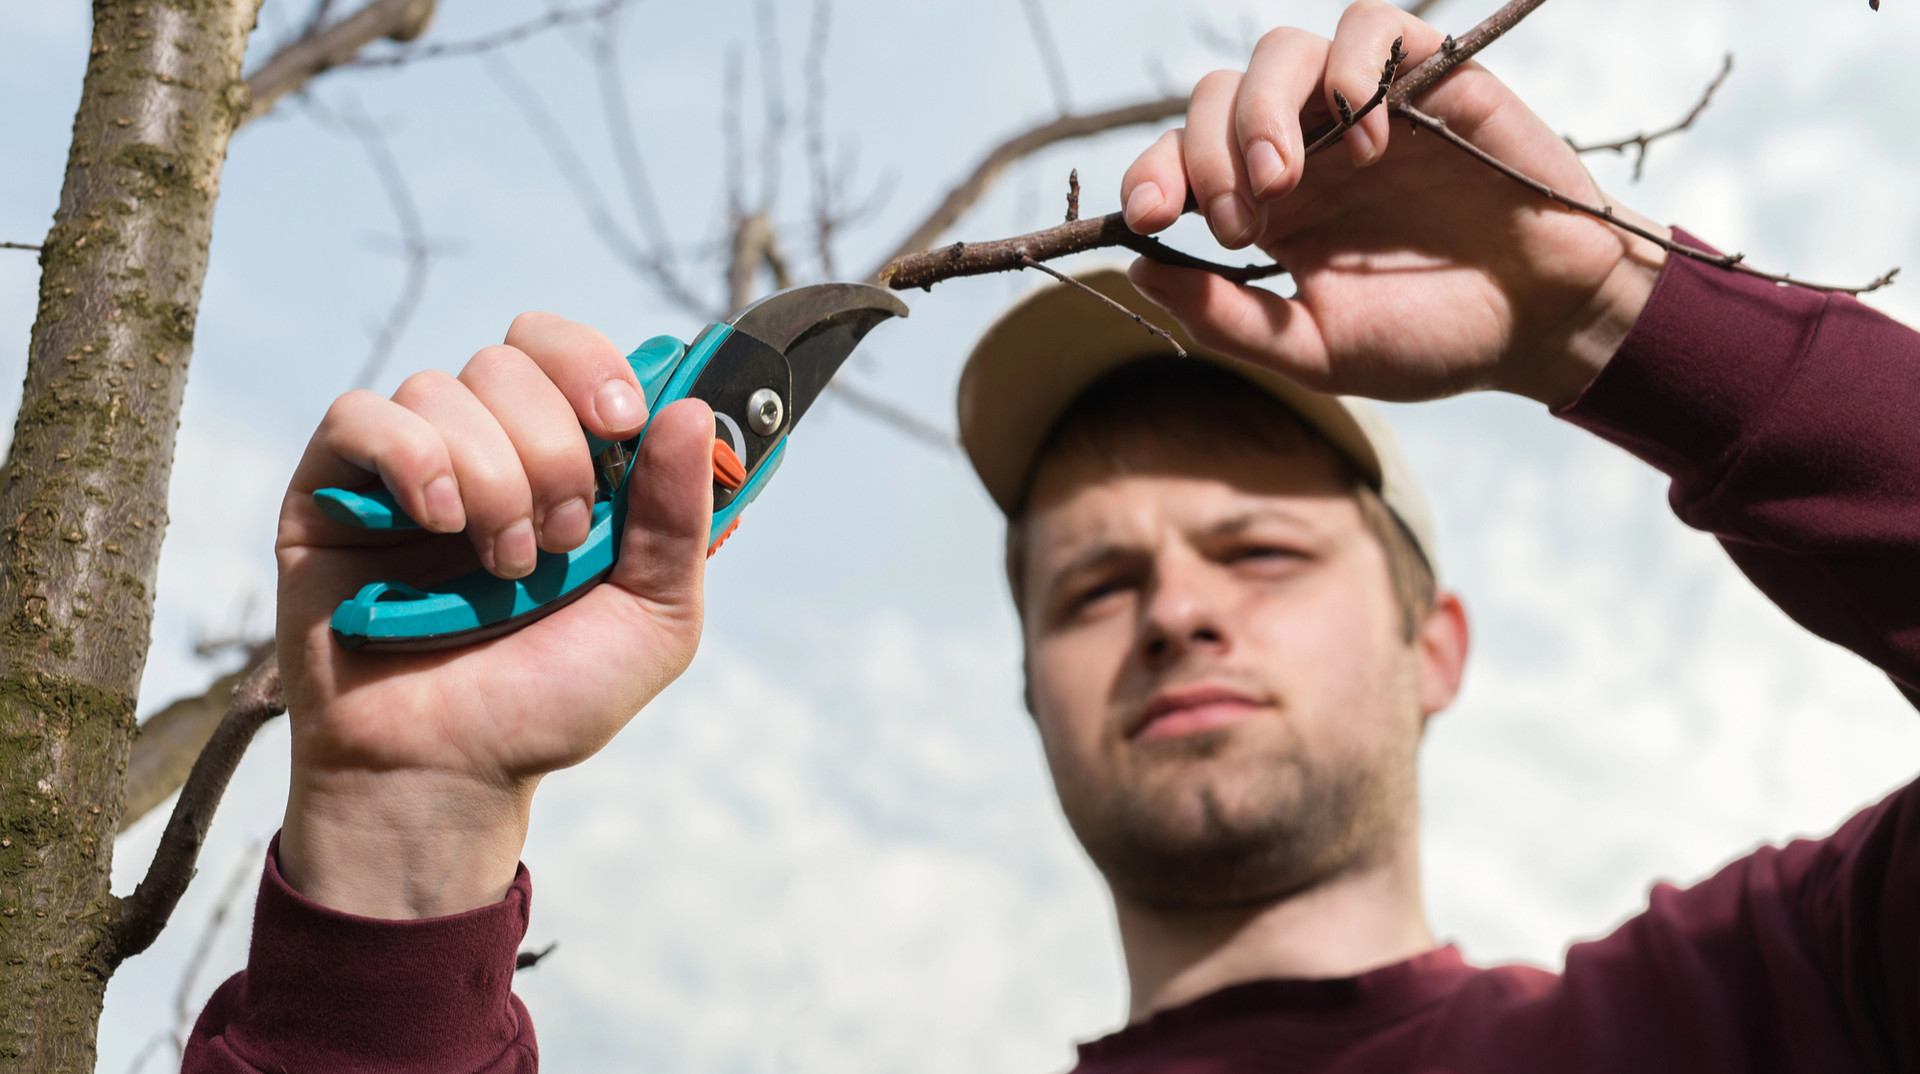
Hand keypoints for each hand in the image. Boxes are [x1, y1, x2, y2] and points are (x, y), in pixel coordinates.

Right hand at [274, 313, 712, 917]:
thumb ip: (682, 517)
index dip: (596, 367)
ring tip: (502, 567)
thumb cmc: (548, 700)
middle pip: (509, 360)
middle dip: (552, 446)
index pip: (566, 351)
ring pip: (443, 388)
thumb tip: (697, 409)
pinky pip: (361, 415)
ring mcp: (402, 467)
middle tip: (563, 536)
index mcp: (556, 460)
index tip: (623, 423)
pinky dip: (412, 460)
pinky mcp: (329, 492)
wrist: (450, 773)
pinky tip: (439, 524)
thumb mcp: (654, 618)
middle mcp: (480, 448)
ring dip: (492, 477)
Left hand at [1121, 0, 1667, 407]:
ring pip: (1280, 52)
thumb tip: (1135, 268)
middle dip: (1206, 155)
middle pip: (1215, 98)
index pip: (1179, 162)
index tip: (1151, 220)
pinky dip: (1352, 71)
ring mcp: (1362, 109)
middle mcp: (1304, 147)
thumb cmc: (1430, 338)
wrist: (1540, 325)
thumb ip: (1228, 316)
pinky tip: (1367, 145)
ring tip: (1286, 179)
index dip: (1151, 177)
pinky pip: (1368, 26)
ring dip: (1263, 110)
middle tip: (1245, 222)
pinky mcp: (1429, 78)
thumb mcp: (1315, 349)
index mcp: (1267, 208)